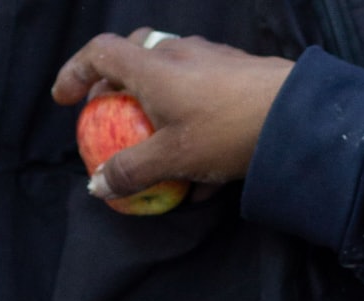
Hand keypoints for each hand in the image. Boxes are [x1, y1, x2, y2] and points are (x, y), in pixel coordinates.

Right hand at [51, 29, 292, 201]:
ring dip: (156, 106)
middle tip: (109, 116)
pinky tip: (202, 174)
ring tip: (157, 149)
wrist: (297, 115)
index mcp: (153, 66)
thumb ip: (131, 171)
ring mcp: (212, 59)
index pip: (100, 52)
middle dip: (116, 86)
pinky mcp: (239, 74)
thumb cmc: (226, 130)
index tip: (65, 99)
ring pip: (171, 74)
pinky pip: (203, 92)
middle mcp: (179, 53)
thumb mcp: (172, 158)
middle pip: (134, 56)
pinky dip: (190, 121)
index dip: (75, 71)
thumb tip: (98, 186)